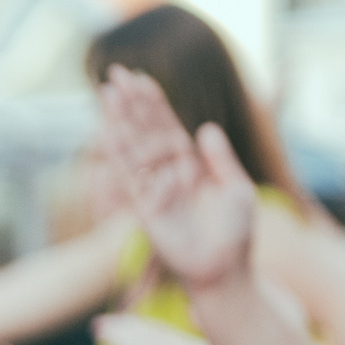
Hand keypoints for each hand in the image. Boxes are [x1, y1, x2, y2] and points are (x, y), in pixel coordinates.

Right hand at [97, 67, 254, 292]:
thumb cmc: (235, 235)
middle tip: (115, 73)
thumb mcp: (237, 189)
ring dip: (120, 120)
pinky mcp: (147, 211)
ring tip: (107, 92)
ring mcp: (156, 191)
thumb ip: (221, 160)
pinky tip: (108, 132)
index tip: (141, 78)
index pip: (169, 127)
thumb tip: (205, 128)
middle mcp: (169, 175)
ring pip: (135, 148)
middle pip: (147, 131)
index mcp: (191, 166)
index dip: (155, 103)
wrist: (226, 272)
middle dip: (132, 103)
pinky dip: (120, 155)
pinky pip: (131, 178)